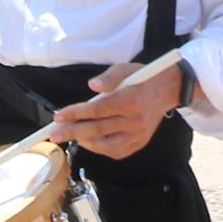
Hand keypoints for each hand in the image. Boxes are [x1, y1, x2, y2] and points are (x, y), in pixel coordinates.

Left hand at [51, 56, 186, 159]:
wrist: (168, 90)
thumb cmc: (143, 78)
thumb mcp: (125, 69)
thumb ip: (108, 78)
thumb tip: (92, 86)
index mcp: (130, 101)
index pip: (97, 110)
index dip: (75, 113)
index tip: (58, 116)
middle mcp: (135, 121)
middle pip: (97, 129)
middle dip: (72, 131)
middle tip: (54, 134)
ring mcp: (139, 134)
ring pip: (106, 145)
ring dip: (85, 142)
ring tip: (71, 136)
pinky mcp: (141, 142)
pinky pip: (117, 152)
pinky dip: (101, 149)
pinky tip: (89, 142)